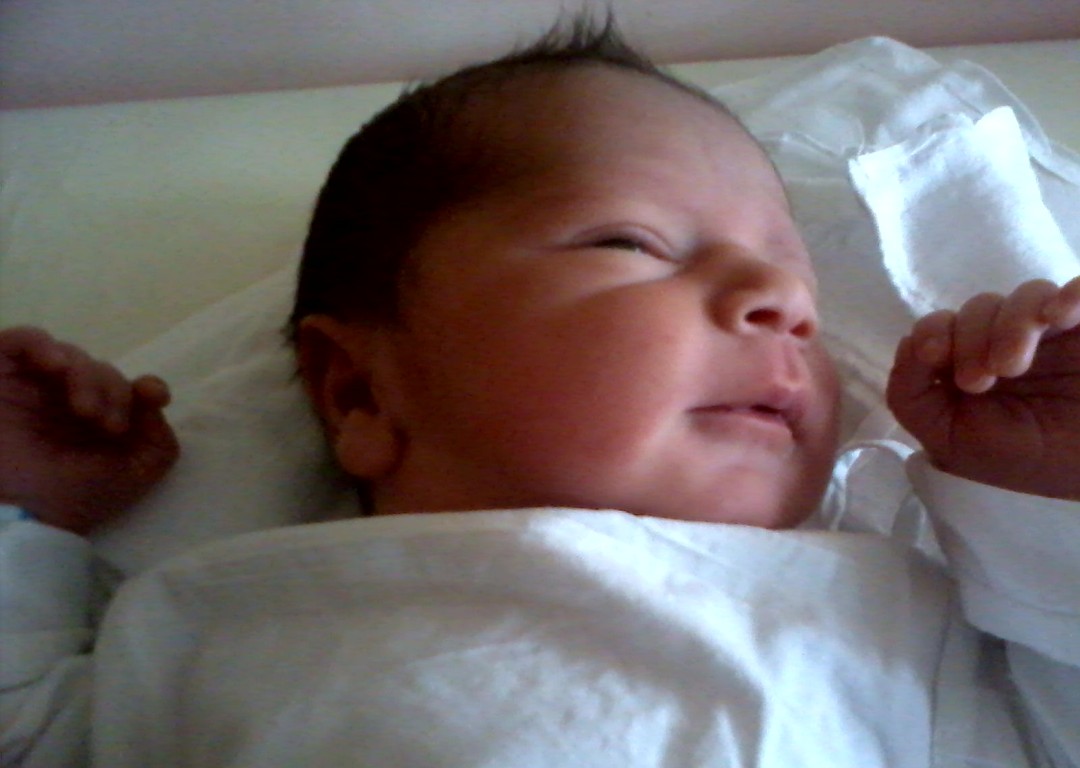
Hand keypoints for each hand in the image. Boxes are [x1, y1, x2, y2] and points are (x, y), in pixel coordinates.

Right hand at [0, 327, 179, 533]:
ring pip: (70, 356)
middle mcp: (68, 401)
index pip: (131, 388)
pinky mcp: (0, 377)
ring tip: (84, 410)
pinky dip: (42, 345)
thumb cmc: (77, 498)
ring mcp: (34, 387)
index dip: (147, 387)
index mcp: (101, 421)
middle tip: (108, 426)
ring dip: (86, 376)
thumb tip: (154, 396)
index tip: (154, 397)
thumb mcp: (136, 473)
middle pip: (103, 370)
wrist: (23, 514)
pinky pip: (20, 340)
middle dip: (113, 392)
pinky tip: (55, 367)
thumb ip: (159, 438)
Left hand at [887, 276, 1079, 499]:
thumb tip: (907, 343)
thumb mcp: (947, 440)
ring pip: (1024, 296)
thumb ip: (910, 396)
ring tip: (1012, 366)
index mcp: (970, 362)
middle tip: (978, 381)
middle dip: (969, 339)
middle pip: (979, 308)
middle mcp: (1009, 340)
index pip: (941, 324)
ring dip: (1009, 324)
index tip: (935, 355)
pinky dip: (1067, 295)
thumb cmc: (1021, 461)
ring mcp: (1054, 331)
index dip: (932, 330)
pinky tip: (1058, 315)